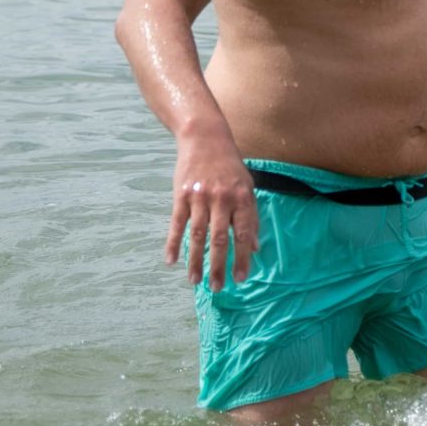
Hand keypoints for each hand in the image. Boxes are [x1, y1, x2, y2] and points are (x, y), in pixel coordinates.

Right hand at [165, 137, 258, 289]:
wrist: (205, 138)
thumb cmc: (230, 166)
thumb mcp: (247, 187)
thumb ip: (251, 217)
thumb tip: (255, 248)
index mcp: (241, 198)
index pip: (243, 234)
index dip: (242, 258)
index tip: (241, 278)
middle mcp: (221, 199)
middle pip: (219, 239)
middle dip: (219, 266)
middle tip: (218, 288)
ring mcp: (199, 197)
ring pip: (197, 235)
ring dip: (195, 260)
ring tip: (195, 281)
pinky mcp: (181, 195)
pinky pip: (176, 224)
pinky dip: (172, 243)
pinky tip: (170, 260)